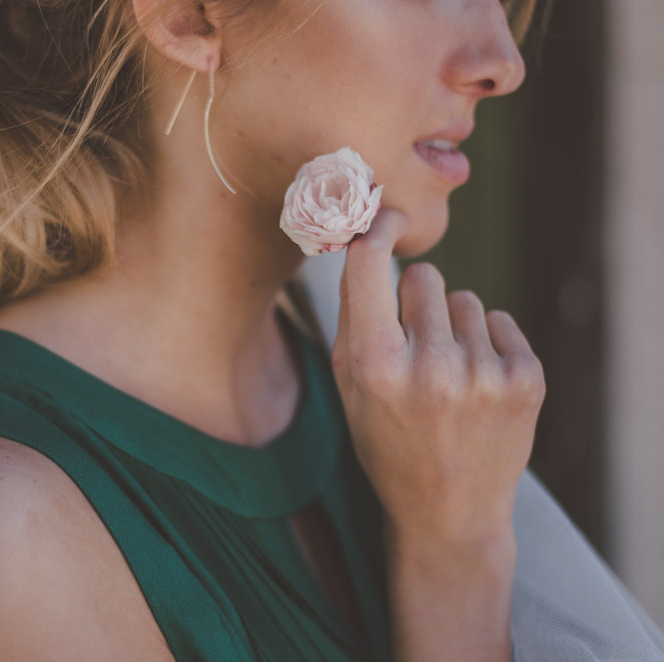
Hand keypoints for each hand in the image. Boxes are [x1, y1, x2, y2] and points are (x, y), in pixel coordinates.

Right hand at [331, 207, 544, 544]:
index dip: (378, 230)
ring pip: (464, 300)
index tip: (386, 218)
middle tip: (413, 345)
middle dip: (414, 300)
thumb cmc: (387, 444)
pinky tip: (477, 386)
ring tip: (447, 376)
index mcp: (376, 367)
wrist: (450, 512)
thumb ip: (352, 316)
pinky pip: (500, 321)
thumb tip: (362, 241)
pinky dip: (488, 344)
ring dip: (453, 327)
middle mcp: (432, 367)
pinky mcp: (527, 380)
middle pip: (423, 276)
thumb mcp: (350, 388)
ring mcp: (485, 374)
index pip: (371, 264)